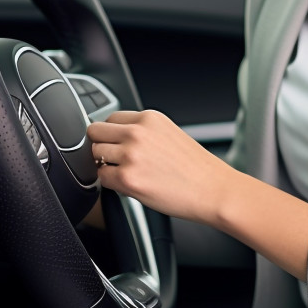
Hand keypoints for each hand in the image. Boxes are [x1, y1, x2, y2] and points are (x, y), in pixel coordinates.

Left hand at [87, 109, 229, 223]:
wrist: (212, 189)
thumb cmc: (196, 167)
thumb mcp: (169, 134)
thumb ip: (143, 131)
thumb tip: (116, 137)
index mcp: (149, 118)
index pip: (110, 118)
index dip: (111, 133)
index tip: (115, 143)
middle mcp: (138, 132)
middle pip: (95, 132)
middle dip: (102, 145)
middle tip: (116, 158)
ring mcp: (131, 154)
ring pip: (95, 154)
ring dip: (105, 164)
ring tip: (127, 172)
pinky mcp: (127, 178)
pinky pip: (102, 177)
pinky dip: (110, 183)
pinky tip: (130, 184)